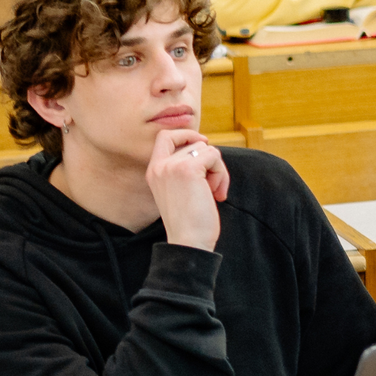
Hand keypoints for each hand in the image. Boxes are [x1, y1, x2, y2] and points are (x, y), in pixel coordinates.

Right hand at [146, 129, 228, 251]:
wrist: (189, 241)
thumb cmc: (190, 221)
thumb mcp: (180, 189)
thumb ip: (184, 168)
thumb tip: (205, 145)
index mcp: (154, 171)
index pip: (165, 136)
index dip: (187, 134)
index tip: (204, 144)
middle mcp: (159, 166)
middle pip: (195, 143)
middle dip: (211, 161)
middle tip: (212, 185)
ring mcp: (172, 166)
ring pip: (207, 149)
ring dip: (218, 170)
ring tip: (213, 192)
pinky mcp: (188, 169)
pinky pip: (214, 156)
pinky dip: (221, 174)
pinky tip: (216, 194)